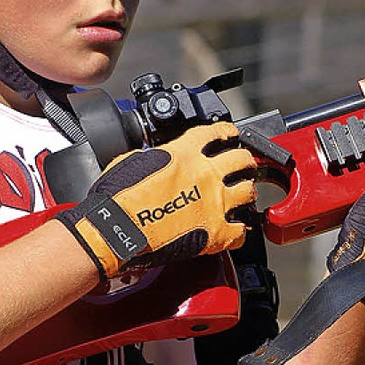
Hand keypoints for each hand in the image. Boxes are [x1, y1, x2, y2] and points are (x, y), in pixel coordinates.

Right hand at [55, 122, 256, 278]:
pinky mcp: (215, 232)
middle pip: (241, 159)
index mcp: (184, 154)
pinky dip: (240, 230)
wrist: (117, 229)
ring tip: (243, 194)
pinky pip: (240, 231)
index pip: (216, 132)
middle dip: (244, 160)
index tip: (230, 134)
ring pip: (247, 191)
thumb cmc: (118, 199)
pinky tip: (236, 229)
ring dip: (246, 191)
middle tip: (243, 164)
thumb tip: (165, 160)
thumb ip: (160, 157)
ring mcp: (214, 203)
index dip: (226, 131)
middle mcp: (205, 174)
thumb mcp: (135, 160)